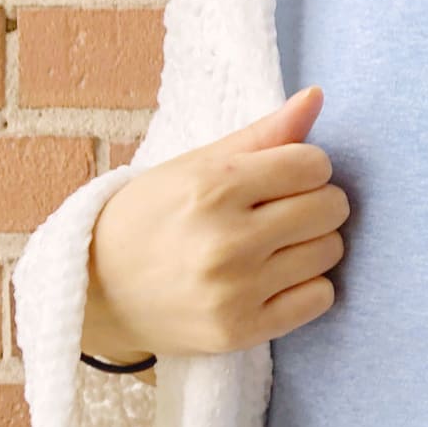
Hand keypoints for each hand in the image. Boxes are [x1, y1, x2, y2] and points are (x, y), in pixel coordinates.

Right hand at [85, 87, 350, 361]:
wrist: (98, 291)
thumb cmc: (150, 218)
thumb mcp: (195, 166)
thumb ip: (262, 134)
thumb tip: (317, 96)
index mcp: (213, 187)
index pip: (312, 165)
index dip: (307, 166)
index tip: (286, 177)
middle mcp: (226, 240)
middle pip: (329, 208)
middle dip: (317, 202)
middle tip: (286, 210)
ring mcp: (236, 291)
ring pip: (329, 252)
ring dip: (314, 244)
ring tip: (278, 245)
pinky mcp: (242, 330)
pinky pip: (320, 298)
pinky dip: (309, 286)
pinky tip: (278, 279)